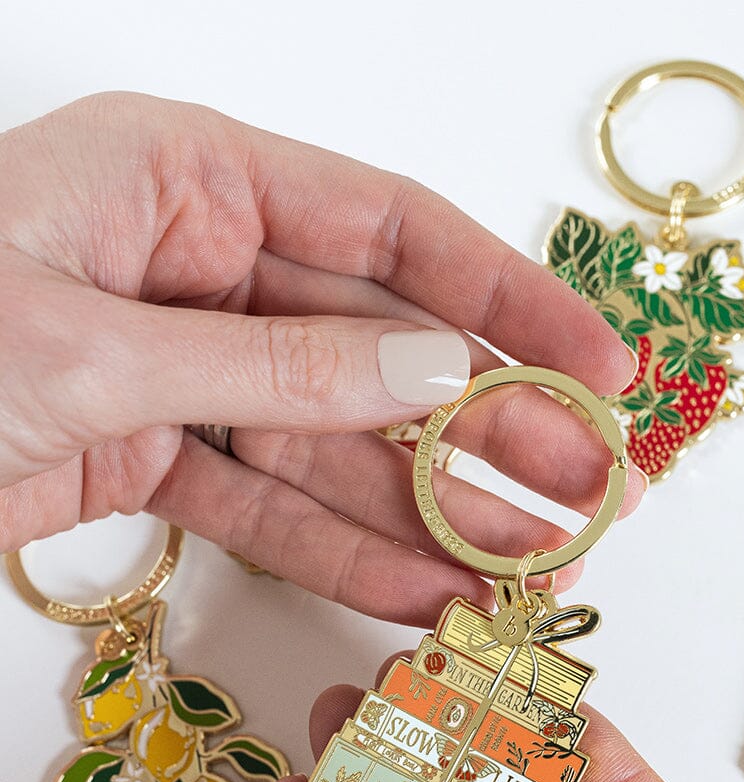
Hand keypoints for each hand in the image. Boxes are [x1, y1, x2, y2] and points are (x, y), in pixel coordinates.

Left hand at [0, 93, 640, 624]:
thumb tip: (434, 371)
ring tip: (530, 575)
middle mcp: (197, 268)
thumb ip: (276, 366)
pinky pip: (267, 510)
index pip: (392, 232)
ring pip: (336, 448)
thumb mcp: (93, 345)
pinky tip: (423, 597)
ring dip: (432, 517)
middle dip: (490, 435)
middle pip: (382, 353)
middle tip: (588, 502)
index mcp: (186, 179)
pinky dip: (340, 557)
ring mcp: (178, 370)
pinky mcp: (149, 460)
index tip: (606, 371)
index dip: (513, 304)